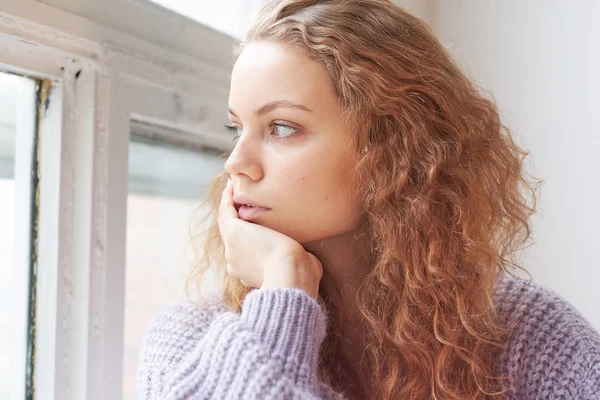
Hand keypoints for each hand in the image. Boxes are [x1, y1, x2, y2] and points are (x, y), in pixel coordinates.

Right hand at [218, 179, 322, 298]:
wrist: (290, 276)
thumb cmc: (301, 277)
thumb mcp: (298, 269)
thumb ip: (298, 260)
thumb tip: (307, 256)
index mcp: (247, 273)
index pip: (242, 252)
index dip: (246, 235)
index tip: (253, 221)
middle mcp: (234, 261)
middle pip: (229, 234)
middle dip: (233, 215)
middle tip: (236, 197)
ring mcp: (232, 247)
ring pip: (225, 221)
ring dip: (227, 204)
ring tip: (232, 187)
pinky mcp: (234, 233)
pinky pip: (226, 211)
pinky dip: (227, 198)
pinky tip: (232, 185)